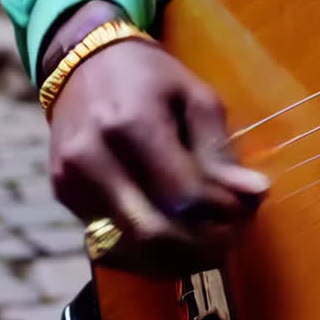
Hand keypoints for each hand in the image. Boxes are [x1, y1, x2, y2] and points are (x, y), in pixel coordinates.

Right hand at [46, 13, 269, 275]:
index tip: (247, 210)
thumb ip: (220, 151)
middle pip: (154, 233)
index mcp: (130, 124)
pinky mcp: (63, 196)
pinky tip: (173, 236)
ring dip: (177, 257)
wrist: (80, 62)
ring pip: (131, 249)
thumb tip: (255, 195)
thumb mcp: (195, 97)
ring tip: (208, 242)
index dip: (222, 212)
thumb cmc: (148, 77)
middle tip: (232, 238)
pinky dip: (148, 250)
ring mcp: (71, 181)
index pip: (183, 194)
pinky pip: (111, 242)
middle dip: (202, 245)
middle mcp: (93, 158)